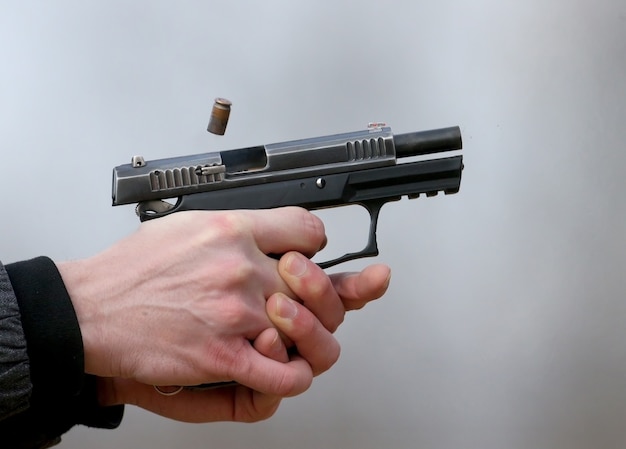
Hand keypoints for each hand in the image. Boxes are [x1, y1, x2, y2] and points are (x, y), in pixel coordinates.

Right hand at [96, 252, 390, 422]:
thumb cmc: (133, 270)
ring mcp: (234, 313)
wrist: (91, 310)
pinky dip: (294, 375)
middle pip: (314, 282)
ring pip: (308, 328)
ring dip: (307, 335)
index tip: (307, 255)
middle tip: (303, 301)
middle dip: (315, 294)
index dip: (313, 244)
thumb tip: (269, 231)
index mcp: (232, 230)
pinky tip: (285, 368)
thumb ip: (237, 228)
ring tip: (292, 334)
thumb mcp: (187, 224)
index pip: (307, 230)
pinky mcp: (223, 356)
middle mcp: (238, 268)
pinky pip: (284, 373)